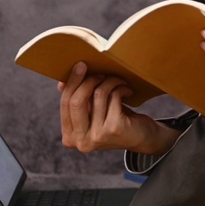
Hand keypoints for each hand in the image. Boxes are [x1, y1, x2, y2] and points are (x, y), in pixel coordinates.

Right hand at [58, 62, 178, 155]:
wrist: (143, 137)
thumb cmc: (116, 121)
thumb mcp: (93, 113)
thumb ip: (78, 101)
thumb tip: (62, 83)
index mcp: (70, 137)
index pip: (66, 104)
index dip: (72, 82)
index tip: (81, 65)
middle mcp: (80, 141)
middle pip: (77, 101)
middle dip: (89, 79)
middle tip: (102, 71)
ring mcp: (97, 136)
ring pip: (98, 95)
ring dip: (110, 82)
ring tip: (119, 81)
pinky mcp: (115, 128)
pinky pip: (114, 96)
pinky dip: (121, 88)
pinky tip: (128, 91)